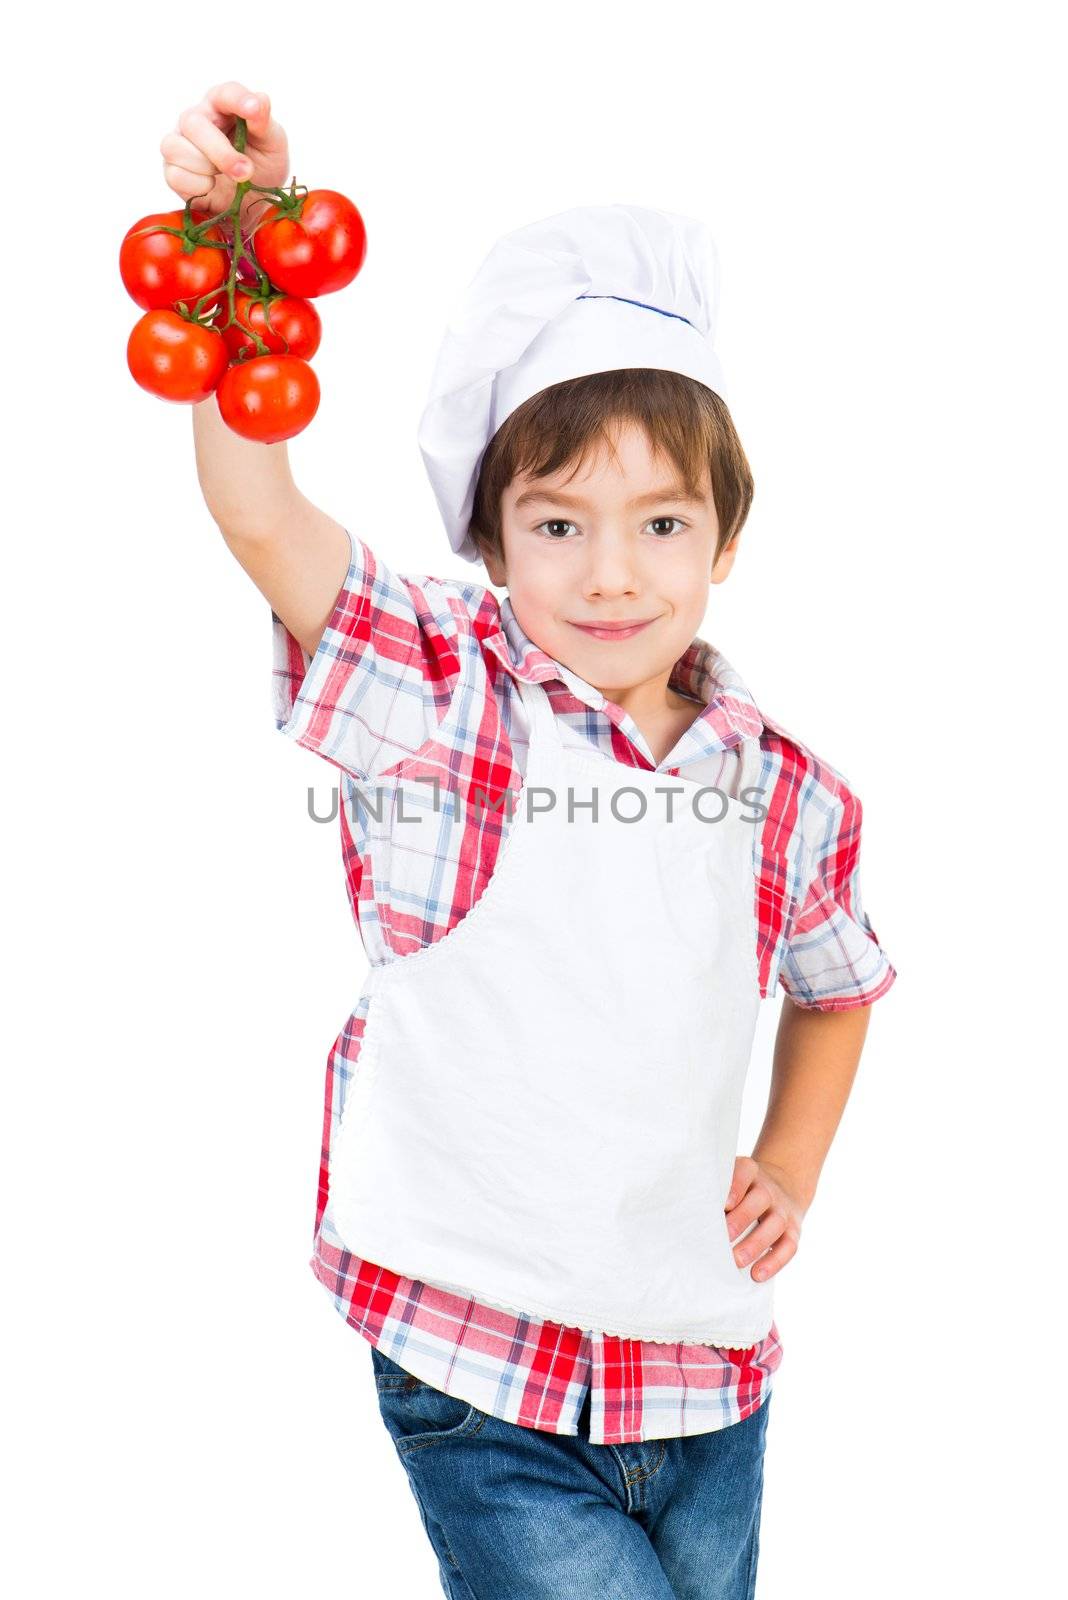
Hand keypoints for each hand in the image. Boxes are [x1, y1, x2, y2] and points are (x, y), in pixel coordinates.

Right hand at [160, 82, 289, 234]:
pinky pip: (176, 175)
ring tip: (227, 177)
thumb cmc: (262, 166)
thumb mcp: (272, 145)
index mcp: (223, 105)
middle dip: (221, 153)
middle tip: (245, 171)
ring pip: (177, 147)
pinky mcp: (173, 169)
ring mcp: (181, 142)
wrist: (253, 203)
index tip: (253, 109)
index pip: (225, 94)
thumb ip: (265, 123)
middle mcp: (197, 118)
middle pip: (193, 123)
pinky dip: (199, 186)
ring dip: (208, 169)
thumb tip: (260, 100)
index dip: (238, 100)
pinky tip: (212, 186)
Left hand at [723, 1154, 806, 1282]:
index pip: (745, 1172)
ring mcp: (783, 1210)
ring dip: (756, 1244)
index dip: (736, 1186)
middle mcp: (769, 1189)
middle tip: (723, 1237)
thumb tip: (691, 1215)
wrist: (784, 1186)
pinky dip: (774, 1262)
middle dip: (741, 1218)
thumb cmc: (742, 1190)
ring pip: (775, 1225)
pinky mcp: (793, 1231)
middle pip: (761, 1199)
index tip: (723, 1204)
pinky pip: (789, 1246)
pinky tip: (757, 1275)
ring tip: (737, 1261)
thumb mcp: (731, 1179)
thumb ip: (715, 1191)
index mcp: (750, 1172)